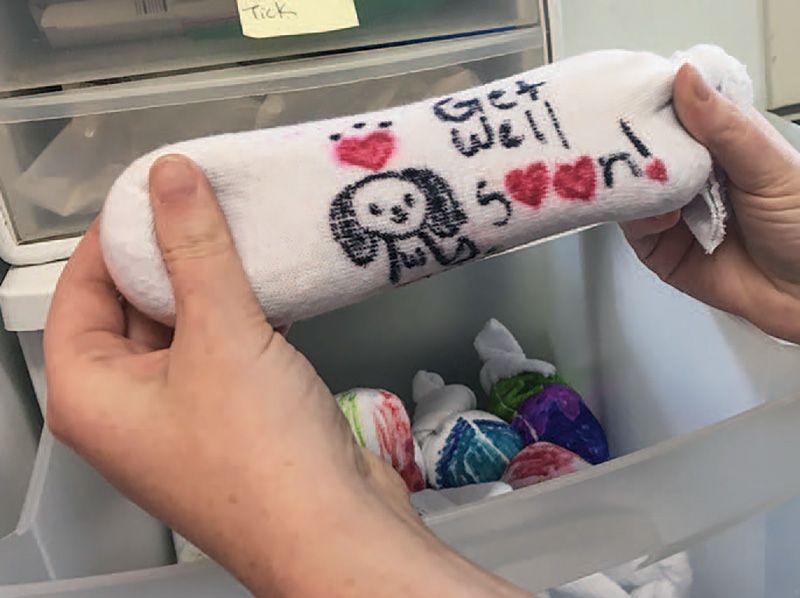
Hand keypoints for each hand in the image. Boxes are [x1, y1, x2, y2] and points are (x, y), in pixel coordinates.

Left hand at [44, 155, 528, 596]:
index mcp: (91, 391)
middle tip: (208, 198)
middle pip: (132, 306)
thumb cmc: (260, 449)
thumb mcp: (220, 332)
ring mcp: (180, 416)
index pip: (81, 286)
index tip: (158, 185)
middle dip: (171, 252)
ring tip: (243, 228)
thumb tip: (169, 175)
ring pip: (184, 327)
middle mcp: (126, 407)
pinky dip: (242, 314)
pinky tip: (273, 282)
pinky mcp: (229, 420)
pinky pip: (222, 350)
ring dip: (213, 281)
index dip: (116, 231)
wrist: (332, 529)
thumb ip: (194, 248)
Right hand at [621, 64, 799, 343]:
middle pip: (645, 152)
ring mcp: (671, 211)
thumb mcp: (770, 166)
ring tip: (645, 182)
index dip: (650, 103)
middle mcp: (690, 175)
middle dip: (629, 145)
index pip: (674, 113)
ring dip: (635, 185)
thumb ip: (725, 127)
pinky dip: (642, 219)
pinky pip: (634, 228)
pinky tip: (663, 217)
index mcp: (719, 144)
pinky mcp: (659, 249)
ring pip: (633, 189)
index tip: (627, 95)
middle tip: (616, 138)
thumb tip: (685, 75)